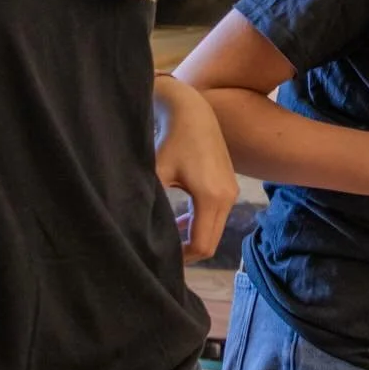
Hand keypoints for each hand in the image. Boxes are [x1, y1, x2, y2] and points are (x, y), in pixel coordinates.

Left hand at [154, 75, 238, 262]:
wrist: (192, 111)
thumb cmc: (170, 140)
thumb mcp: (156, 174)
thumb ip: (150, 206)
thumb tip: (137, 236)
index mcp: (211, 197)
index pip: (202, 245)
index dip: (182, 258)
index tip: (159, 258)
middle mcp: (228, 197)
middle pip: (211, 242)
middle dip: (187, 252)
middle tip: (160, 253)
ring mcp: (231, 192)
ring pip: (214, 230)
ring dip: (192, 237)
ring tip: (166, 236)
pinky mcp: (229, 187)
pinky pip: (216, 216)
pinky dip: (199, 223)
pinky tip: (178, 220)